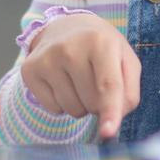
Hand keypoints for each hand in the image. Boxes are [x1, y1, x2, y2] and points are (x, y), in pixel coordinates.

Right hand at [21, 12, 140, 137]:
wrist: (65, 27)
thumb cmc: (101, 48)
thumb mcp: (125, 60)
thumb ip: (129, 92)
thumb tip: (113, 121)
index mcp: (100, 42)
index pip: (108, 85)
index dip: (110, 111)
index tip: (108, 133)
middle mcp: (70, 49)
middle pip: (92, 103)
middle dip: (99, 103)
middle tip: (95, 81)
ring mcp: (47, 59)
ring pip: (72, 109)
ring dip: (81, 105)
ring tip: (78, 80)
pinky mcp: (29, 70)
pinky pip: (53, 109)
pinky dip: (62, 104)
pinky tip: (62, 82)